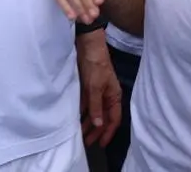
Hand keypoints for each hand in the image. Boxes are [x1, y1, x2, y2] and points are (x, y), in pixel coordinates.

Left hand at [76, 29, 121, 146]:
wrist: (88, 45)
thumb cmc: (96, 65)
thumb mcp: (95, 87)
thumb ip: (96, 106)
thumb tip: (99, 124)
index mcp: (114, 95)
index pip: (114, 119)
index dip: (108, 132)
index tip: (101, 145)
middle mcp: (107, 95)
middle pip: (103, 117)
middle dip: (96, 131)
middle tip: (87, 143)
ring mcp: (97, 91)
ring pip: (94, 111)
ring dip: (88, 122)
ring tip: (80, 134)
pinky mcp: (88, 86)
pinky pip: (86, 104)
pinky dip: (82, 112)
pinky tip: (76, 119)